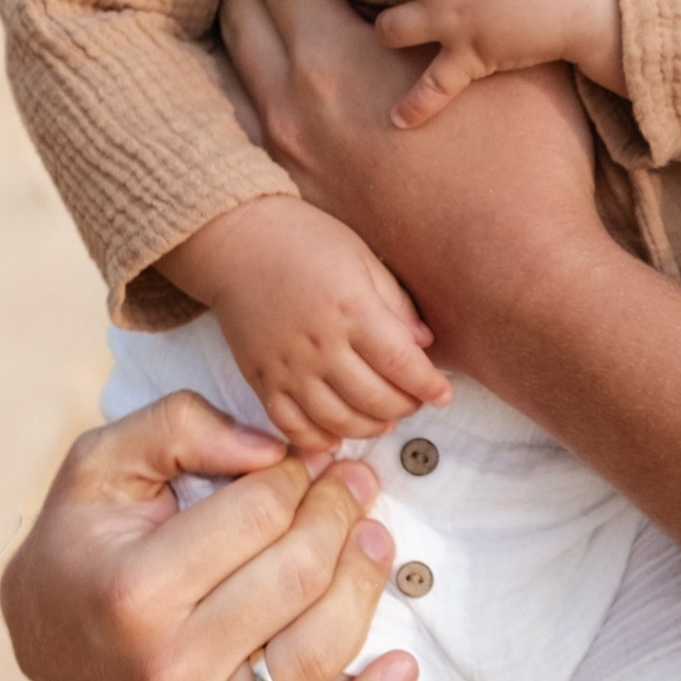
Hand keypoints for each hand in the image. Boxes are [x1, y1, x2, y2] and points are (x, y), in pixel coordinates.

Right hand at [0, 397, 413, 680]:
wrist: (43, 649)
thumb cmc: (82, 545)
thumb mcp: (101, 466)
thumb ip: (178, 427)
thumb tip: (274, 449)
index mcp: (130, 593)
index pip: (261, 514)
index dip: (298, 474)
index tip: (310, 460)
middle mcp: (162, 674)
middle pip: (298, 578)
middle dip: (341, 516)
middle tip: (356, 486)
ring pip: (319, 656)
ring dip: (367, 587)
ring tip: (376, 542)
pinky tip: (402, 665)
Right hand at [159, 196, 447, 449]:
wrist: (236, 241)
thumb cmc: (305, 240)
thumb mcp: (363, 258)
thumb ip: (397, 304)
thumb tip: (426, 344)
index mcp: (352, 310)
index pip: (403, 365)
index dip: (430, 386)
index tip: (444, 393)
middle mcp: (320, 345)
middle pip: (375, 399)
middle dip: (406, 406)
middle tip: (416, 400)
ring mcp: (287, 368)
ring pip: (338, 422)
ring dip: (370, 427)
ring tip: (385, 417)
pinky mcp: (261, 380)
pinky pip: (292, 426)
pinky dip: (319, 440)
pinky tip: (338, 434)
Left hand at [222, 0, 605, 384]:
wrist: (515, 284)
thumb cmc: (526, 165)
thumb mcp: (517, 46)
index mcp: (331, 55)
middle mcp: (292, 102)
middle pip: (243, 12)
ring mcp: (289, 156)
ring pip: (238, 70)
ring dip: (241, 28)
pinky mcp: (302, 197)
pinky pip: (250, 128)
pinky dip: (250, 93)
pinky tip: (260, 82)